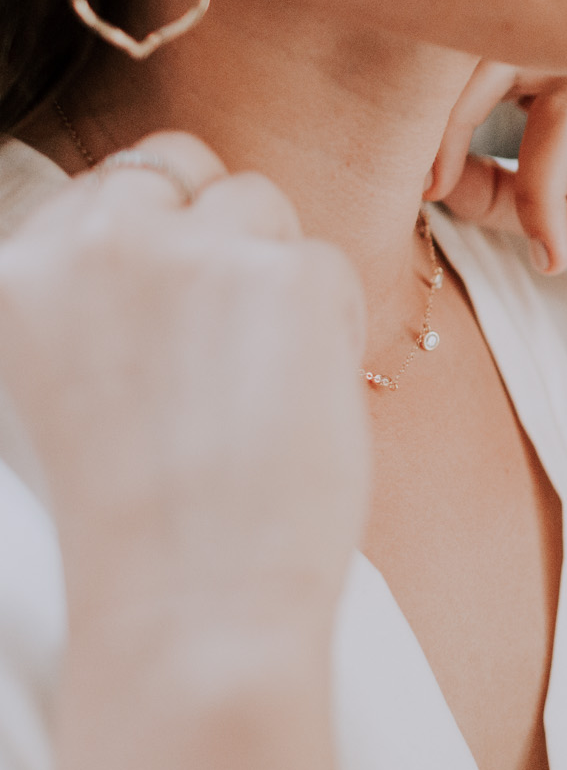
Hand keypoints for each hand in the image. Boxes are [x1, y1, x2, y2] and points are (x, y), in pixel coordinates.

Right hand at [0, 134, 370, 641]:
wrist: (192, 601)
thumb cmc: (133, 520)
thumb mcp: (50, 386)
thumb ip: (86, 297)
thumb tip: (149, 241)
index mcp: (16, 269)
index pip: (110, 182)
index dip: (162, 233)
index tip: (178, 309)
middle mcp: (92, 239)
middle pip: (185, 167)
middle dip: (218, 234)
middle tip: (226, 347)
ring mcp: (191, 249)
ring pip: (262, 205)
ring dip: (276, 276)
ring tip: (254, 383)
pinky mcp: (285, 274)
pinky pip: (328, 264)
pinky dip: (332, 323)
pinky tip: (297, 399)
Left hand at [432, 56, 566, 318]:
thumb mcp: (561, 220)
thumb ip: (497, 194)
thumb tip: (421, 180)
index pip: (483, 54)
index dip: (440, 110)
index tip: (421, 183)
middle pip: (514, 53)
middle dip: (466, 123)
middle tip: (446, 188)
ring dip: (545, 189)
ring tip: (556, 254)